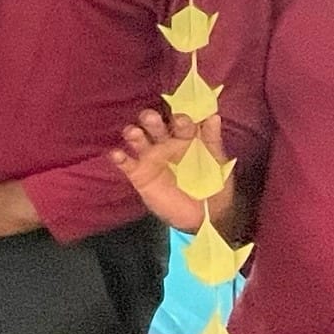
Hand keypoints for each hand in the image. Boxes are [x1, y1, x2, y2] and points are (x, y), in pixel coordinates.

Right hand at [111, 108, 218, 233]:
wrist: (203, 217)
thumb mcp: (217, 163)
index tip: (180, 118)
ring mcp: (151, 157)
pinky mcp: (139, 174)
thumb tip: (213, 117)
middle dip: (151, 120)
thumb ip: (212, 140)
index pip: (180, 122)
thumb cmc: (213, 185)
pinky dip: (119, 157)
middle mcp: (166, 143)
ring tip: (132, 133)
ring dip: (133, 134)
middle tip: (150, 118)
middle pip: (155, 126)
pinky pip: (126, 163)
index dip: (179, 118)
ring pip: (138, 140)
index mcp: (186, 137)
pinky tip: (116, 154)